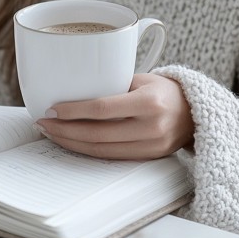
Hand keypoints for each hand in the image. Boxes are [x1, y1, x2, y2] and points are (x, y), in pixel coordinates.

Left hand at [36, 74, 194, 159]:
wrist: (195, 112)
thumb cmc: (164, 90)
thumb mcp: (142, 79)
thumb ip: (113, 84)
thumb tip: (72, 90)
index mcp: (149, 102)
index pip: (102, 109)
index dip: (74, 111)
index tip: (52, 108)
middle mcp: (151, 127)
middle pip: (98, 134)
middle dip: (65, 130)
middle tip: (43, 123)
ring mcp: (151, 146)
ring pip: (101, 150)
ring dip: (72, 143)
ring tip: (52, 133)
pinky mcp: (149, 158)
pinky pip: (111, 157)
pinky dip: (88, 151)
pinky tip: (72, 142)